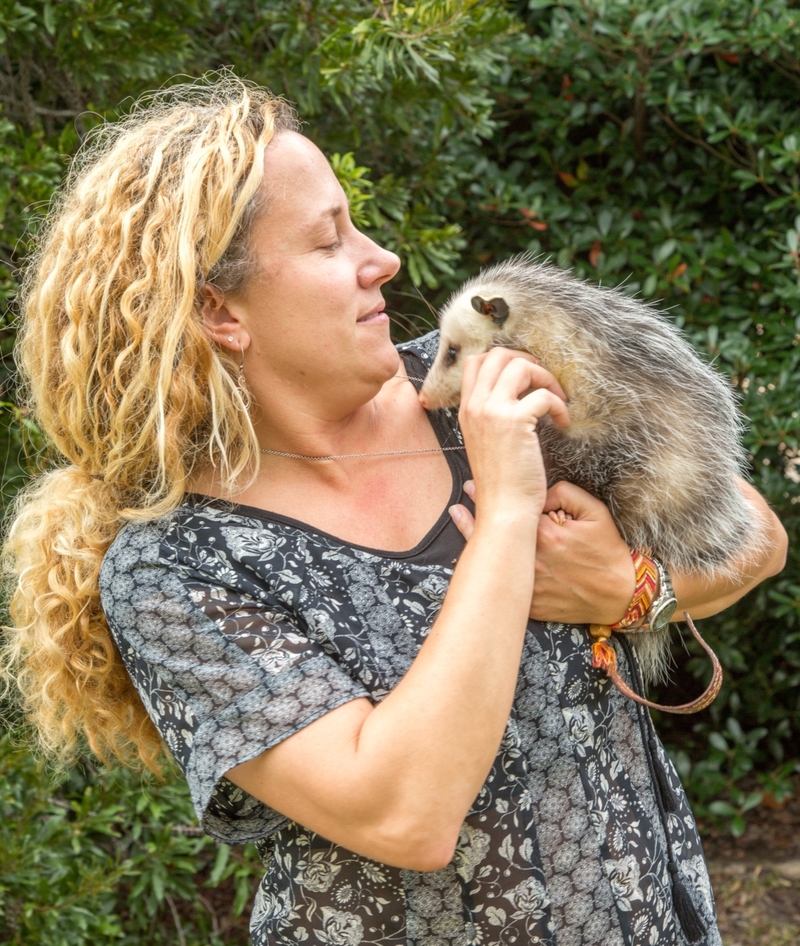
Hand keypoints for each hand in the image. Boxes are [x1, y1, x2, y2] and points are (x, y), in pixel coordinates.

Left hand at [450, 479, 633, 624]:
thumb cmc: (608, 552)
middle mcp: (533, 559)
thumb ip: (565, 493)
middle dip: (478, 511)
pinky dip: (488, 572)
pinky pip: (503, 586)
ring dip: (475, 538)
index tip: (480, 484)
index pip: (513, 509)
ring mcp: (529, 584)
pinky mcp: (530, 604)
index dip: (498, 496)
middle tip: (465, 495)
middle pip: (496, 534)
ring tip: (458, 516)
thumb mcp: (595, 513)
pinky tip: (474, 558)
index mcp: (546, 534)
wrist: (620, 595)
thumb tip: (537, 492)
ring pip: (494, 561)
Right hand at [456, 349, 568, 521]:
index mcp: (467, 411)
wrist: (504, 509)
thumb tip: (515, 398)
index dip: (504, 361)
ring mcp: (492, 411)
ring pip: (519, 366)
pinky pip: (543, 395)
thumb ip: (491, 418)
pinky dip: (558, 405)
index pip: (475, 363)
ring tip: (556, 400)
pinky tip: (562, 421)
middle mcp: (475, 406)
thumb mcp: (485, 443)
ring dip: (545, 378)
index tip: (525, 377)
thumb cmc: (501, 483)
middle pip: (497, 356)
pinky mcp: (515, 421)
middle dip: (526, 361)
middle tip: (543, 381)